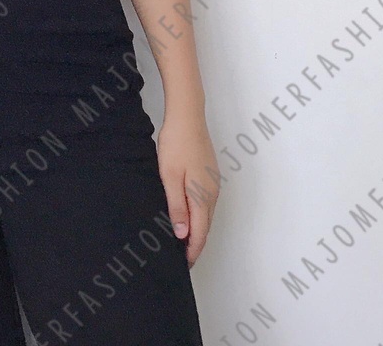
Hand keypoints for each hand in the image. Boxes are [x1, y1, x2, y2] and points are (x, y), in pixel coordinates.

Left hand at [155, 110, 218, 266]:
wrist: (187, 116)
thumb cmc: (176, 144)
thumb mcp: (170, 176)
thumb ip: (176, 206)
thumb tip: (183, 234)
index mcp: (202, 196)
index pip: (200, 233)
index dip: (192, 251)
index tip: (183, 265)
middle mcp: (212, 193)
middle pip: (206, 226)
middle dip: (195, 244)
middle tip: (181, 258)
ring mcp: (213, 182)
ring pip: (206, 214)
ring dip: (197, 230)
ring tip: (182, 241)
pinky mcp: (209, 174)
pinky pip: (205, 202)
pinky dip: (198, 215)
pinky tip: (187, 216)